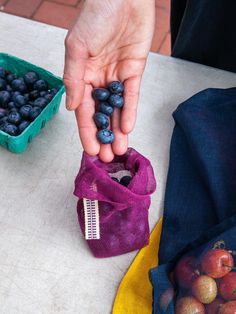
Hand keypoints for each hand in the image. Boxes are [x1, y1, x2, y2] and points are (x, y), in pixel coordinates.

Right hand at [64, 0, 154, 161]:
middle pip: (101, 113)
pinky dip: (129, 111)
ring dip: (118, 130)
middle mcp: (99, 79)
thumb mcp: (77, 48)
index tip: (91, 150)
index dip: (87, 131)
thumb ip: (73, 78)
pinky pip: (132, 95)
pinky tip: (127, 127)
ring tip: (120, 149)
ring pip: (117, 109)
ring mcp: (117, 76)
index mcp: (82, 75)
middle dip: (104, 135)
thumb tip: (70, 107)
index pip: (83, 110)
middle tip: (108, 156)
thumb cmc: (95, 15)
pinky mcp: (135, 70)